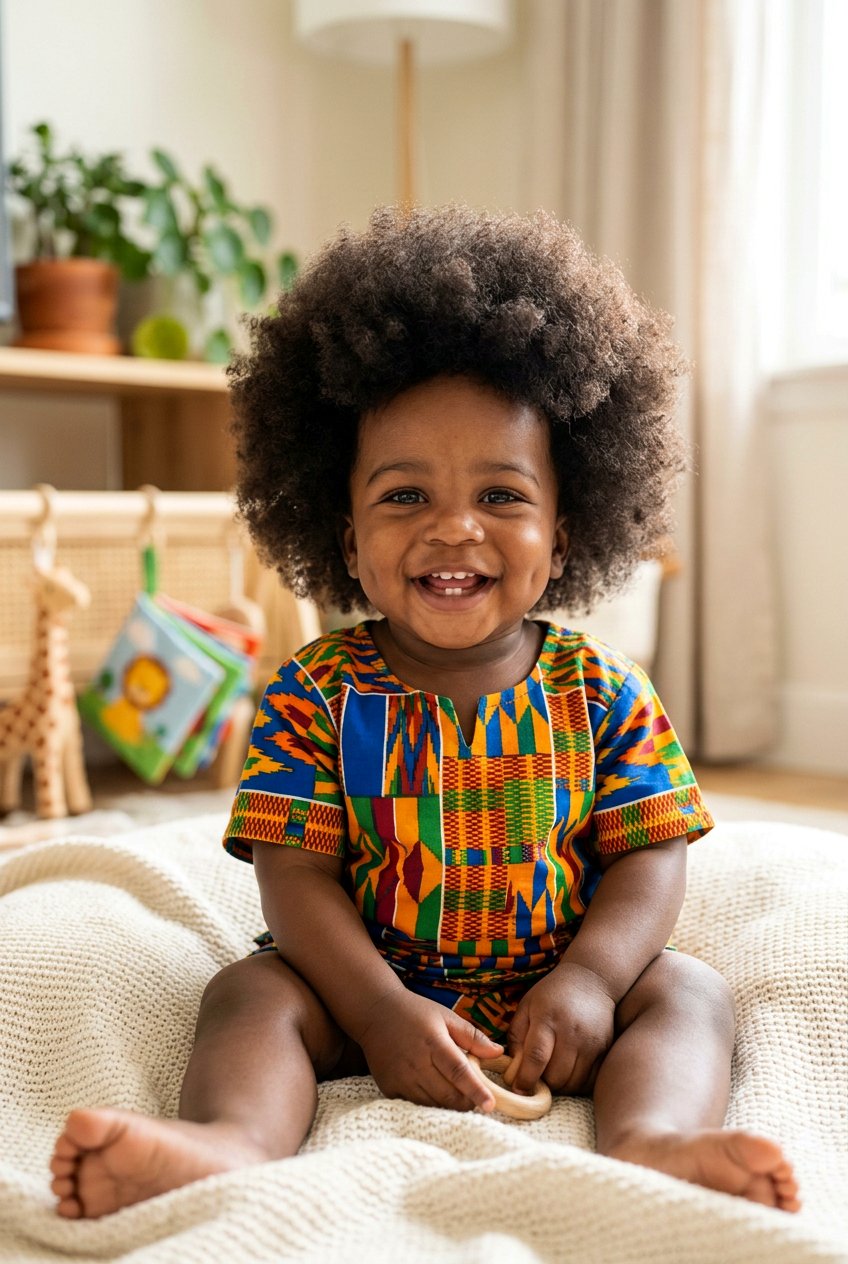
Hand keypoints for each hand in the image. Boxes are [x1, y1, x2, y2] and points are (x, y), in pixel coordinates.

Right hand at [356, 988, 503, 1111]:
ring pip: (433, 1104)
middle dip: (466, 1101)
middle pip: (448, 1095)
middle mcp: (416, 1063)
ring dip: (449, 1104)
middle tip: (475, 1097)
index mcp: (434, 1042)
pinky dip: (429, 1102)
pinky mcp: (389, 1087)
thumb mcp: (446, 1016)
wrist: (375, 1012)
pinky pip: (415, 1104)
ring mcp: (401, 1078)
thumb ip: (472, 1036)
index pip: (459, 1072)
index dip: (476, 1090)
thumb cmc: (415, 1012)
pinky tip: (433, 1090)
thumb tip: (499, 1053)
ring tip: (455, 1092)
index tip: (491, 1104)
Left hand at [506, 962, 615, 1095]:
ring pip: (574, 1083)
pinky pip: (590, 1080)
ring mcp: (591, 1042)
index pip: (536, 1057)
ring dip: (560, 1087)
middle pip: (556, 1076)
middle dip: (543, 1084)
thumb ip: (516, 1037)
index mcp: (547, 1019)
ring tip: (551, 1075)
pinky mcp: (605, 1049)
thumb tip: (513, 1070)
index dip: (525, 1078)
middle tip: (536, 1078)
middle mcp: (571, 1032)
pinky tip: (568, 1073)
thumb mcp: (526, 1007)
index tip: (518, 1089)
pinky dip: (577, 1084)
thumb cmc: (551, 995)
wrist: (590, 980)